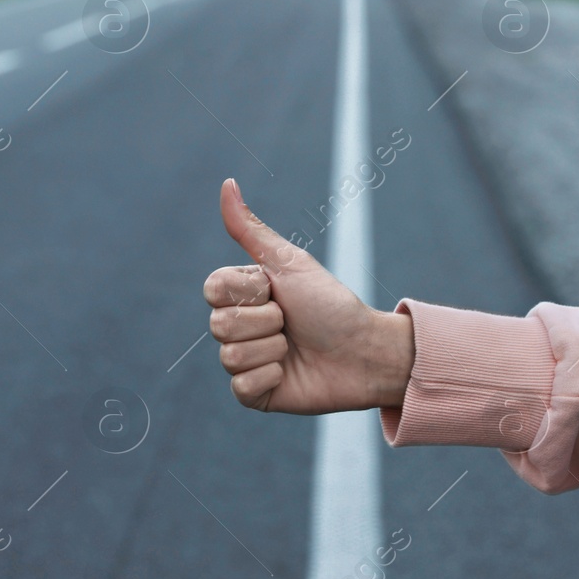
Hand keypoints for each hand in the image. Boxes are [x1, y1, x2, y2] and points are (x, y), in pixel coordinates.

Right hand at [201, 178, 413, 413]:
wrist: (365, 351)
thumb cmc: (330, 304)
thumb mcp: (289, 263)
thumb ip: (250, 229)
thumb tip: (226, 183)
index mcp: (241, 295)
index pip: (213, 289)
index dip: (249, 291)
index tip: (277, 290)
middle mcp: (238, 327)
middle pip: (219, 325)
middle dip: (266, 322)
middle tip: (292, 322)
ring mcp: (244, 361)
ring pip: (230, 356)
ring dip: (273, 350)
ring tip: (295, 348)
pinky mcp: (254, 394)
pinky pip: (240, 387)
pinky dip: (271, 378)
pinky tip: (290, 373)